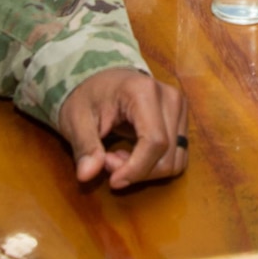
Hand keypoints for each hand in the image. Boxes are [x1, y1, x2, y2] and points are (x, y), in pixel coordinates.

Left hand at [56, 67, 189, 189]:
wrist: (100, 77)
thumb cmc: (87, 95)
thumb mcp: (76, 120)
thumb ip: (85, 147)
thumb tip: (86, 175)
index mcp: (144, 92)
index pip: (154, 142)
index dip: (136, 169)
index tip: (113, 181)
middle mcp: (170, 98)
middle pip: (167, 154)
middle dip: (137, 170)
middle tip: (108, 162)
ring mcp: (179, 108)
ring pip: (176, 160)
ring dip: (146, 170)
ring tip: (119, 157)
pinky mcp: (180, 119)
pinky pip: (176, 156)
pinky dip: (154, 165)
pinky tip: (132, 154)